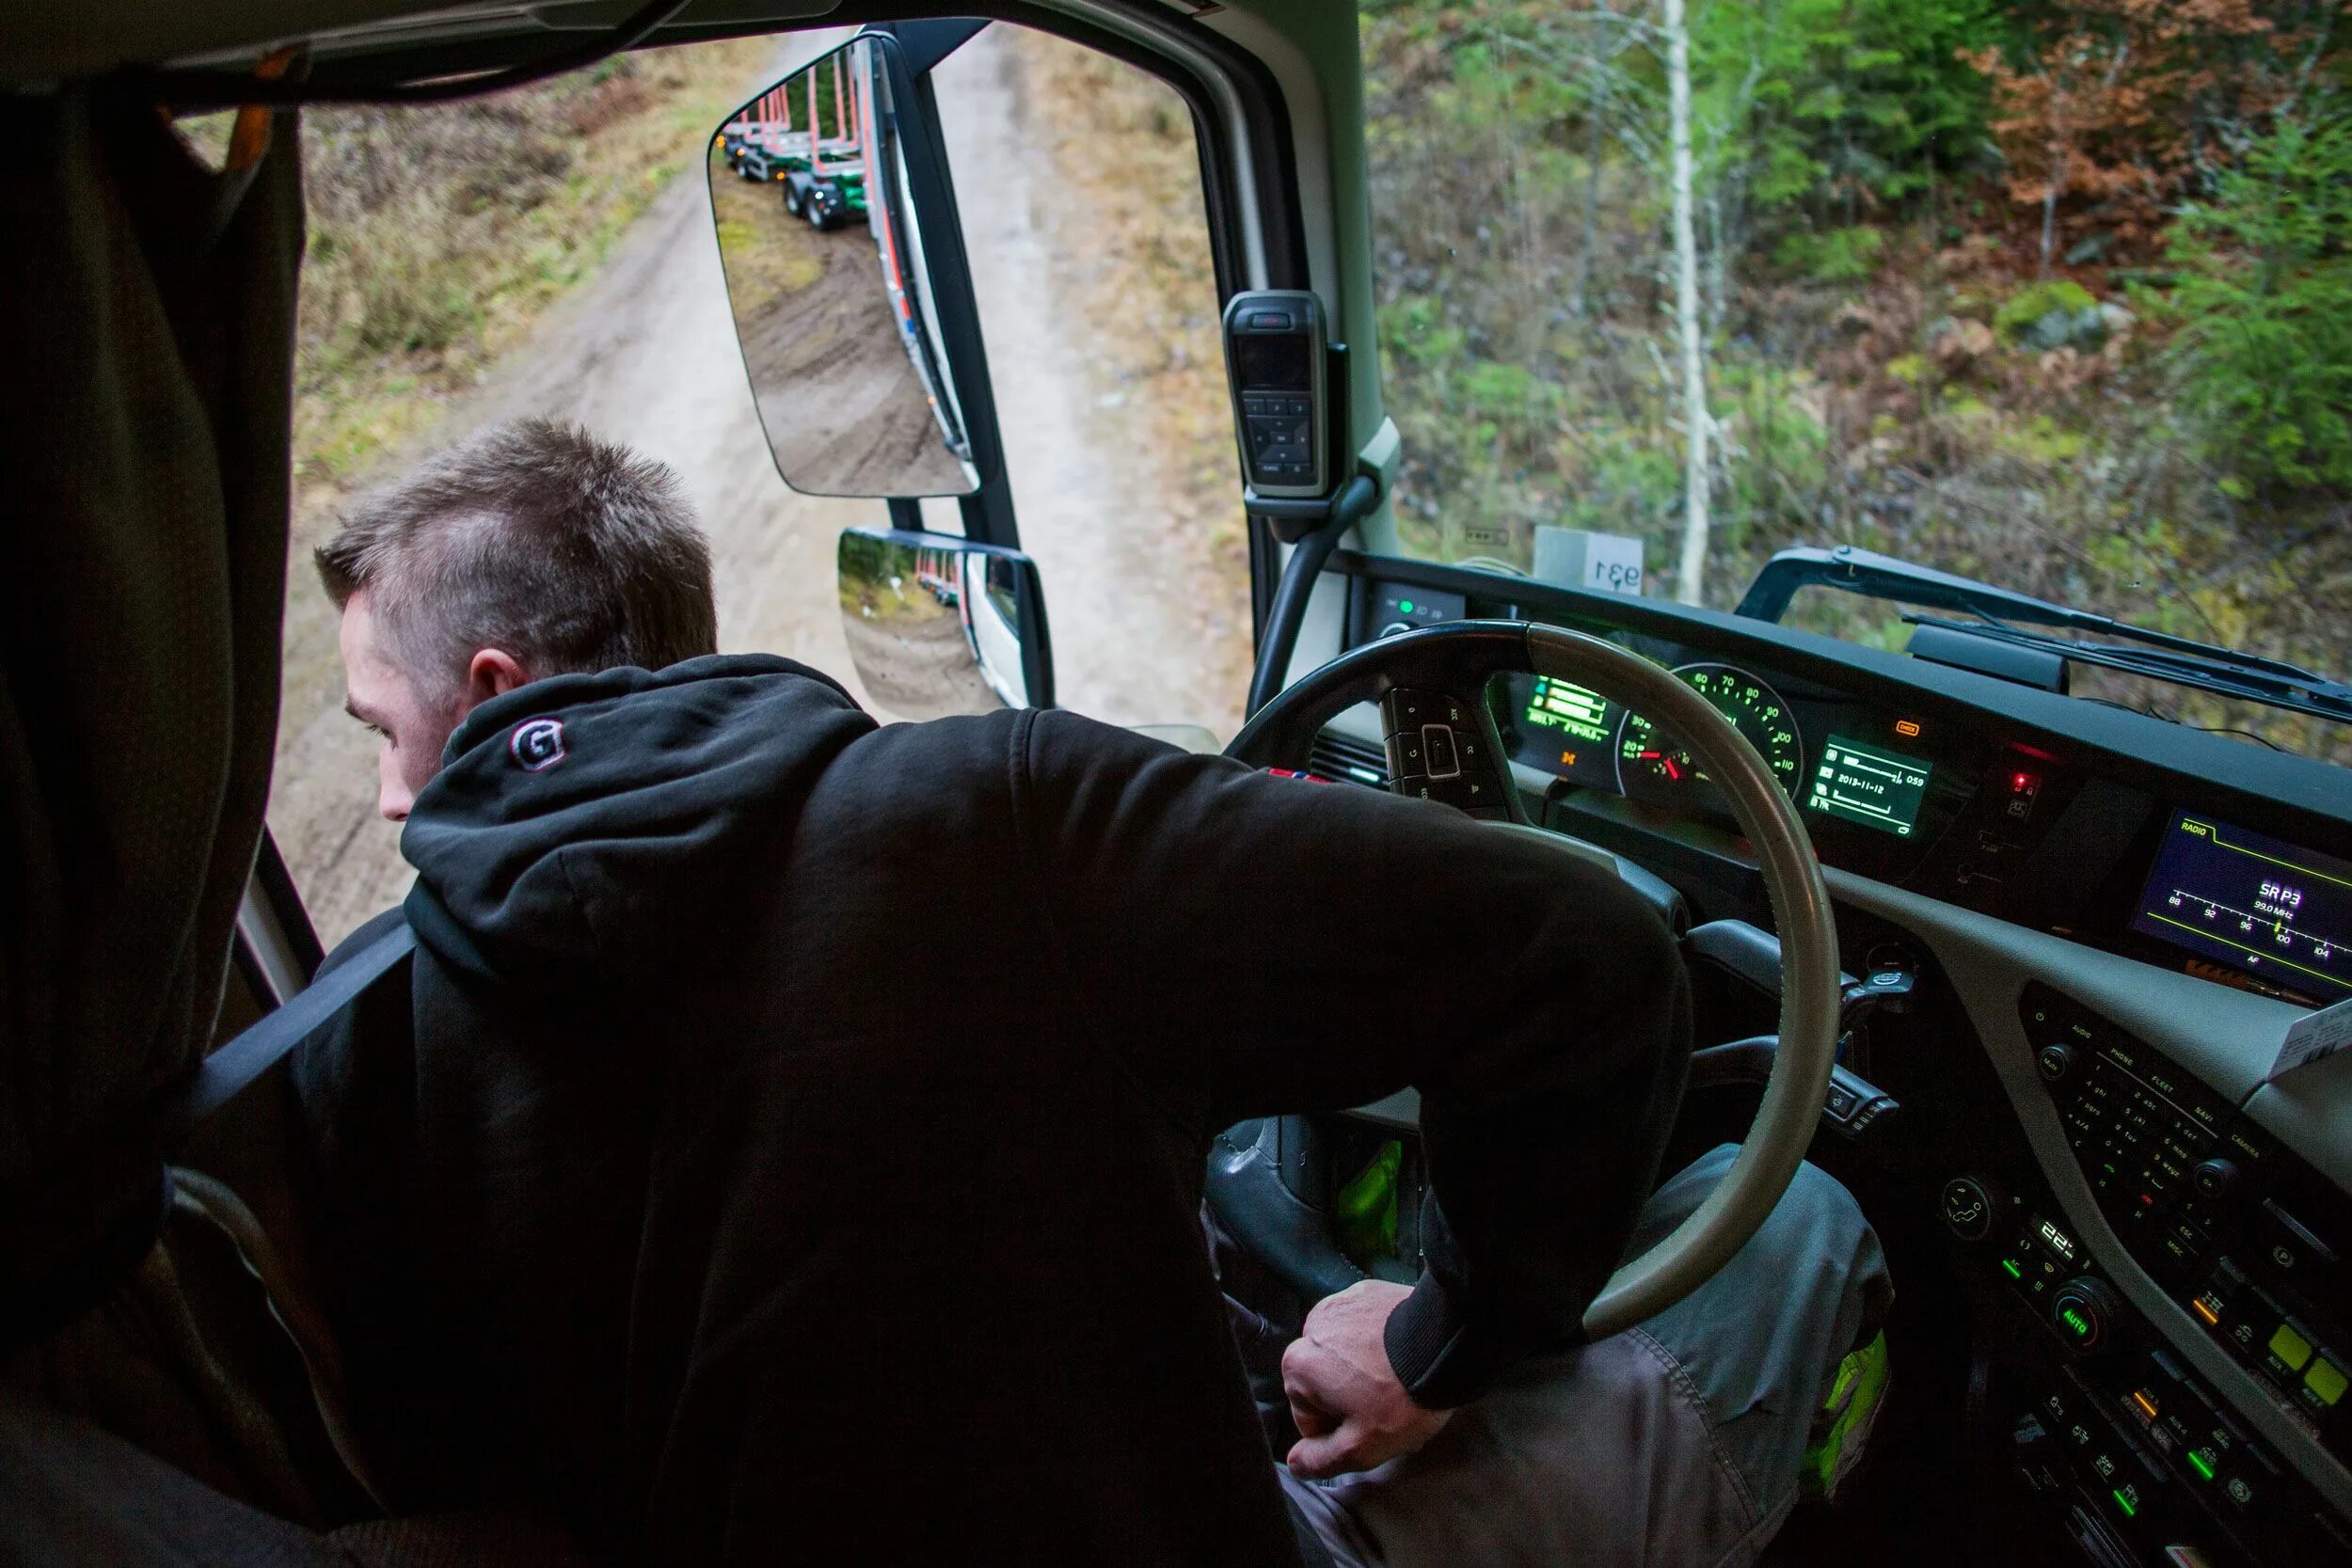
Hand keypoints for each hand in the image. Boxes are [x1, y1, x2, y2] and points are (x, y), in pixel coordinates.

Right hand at [1281, 1280, 1451, 1478]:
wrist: (1446, 1343)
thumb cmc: (1402, 1399)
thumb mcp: (1361, 1447)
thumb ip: (1321, 1460)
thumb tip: (1294, 1463)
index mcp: (1299, 1367)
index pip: (1310, 1418)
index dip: (1342, 1432)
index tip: (1373, 1428)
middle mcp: (1310, 1328)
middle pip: (1326, 1383)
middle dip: (1353, 1399)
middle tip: (1392, 1408)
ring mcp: (1339, 1303)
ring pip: (1345, 1354)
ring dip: (1364, 1369)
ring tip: (1401, 1380)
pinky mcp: (1367, 1290)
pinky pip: (1364, 1327)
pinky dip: (1378, 1341)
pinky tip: (1404, 1354)